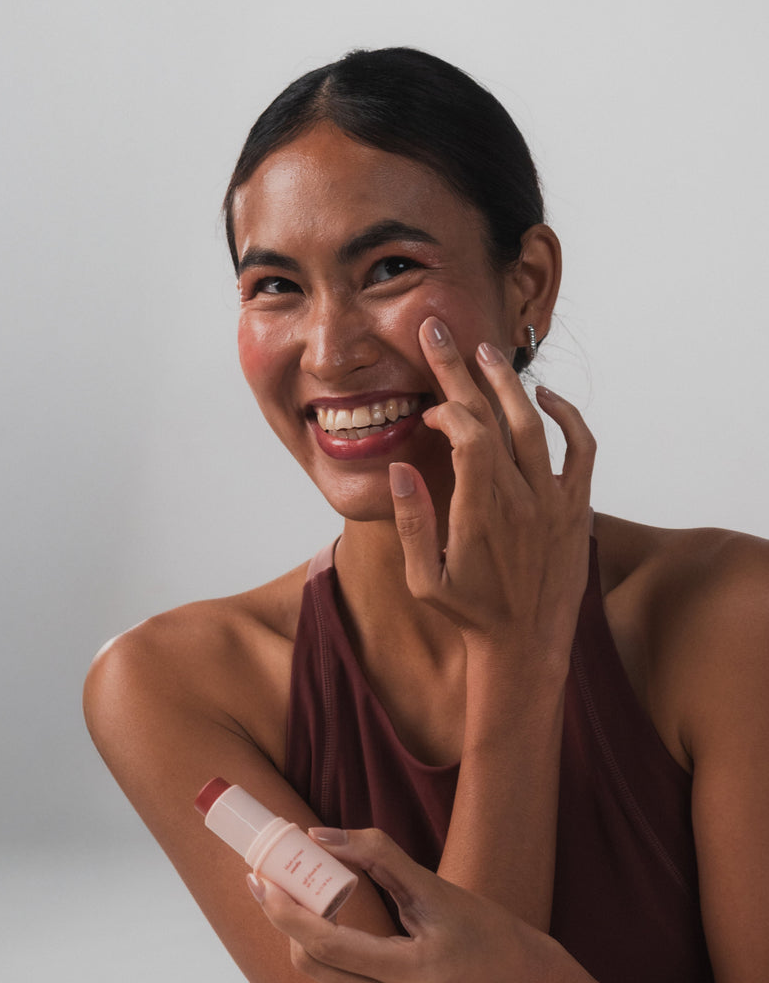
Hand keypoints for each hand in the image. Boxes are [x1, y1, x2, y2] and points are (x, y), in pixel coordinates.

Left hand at [249, 827, 565, 982]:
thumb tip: (324, 836)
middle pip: (311, 963)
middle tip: (274, 875)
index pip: (325, 944)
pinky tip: (328, 915)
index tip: (262, 876)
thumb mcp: (440, 890)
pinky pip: (341, 980)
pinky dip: (324, 945)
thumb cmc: (494, 937)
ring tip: (297, 888)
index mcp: (410, 975)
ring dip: (302, 931)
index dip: (285, 910)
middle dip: (284, 919)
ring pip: (322, 974)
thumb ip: (382, 858)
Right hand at [390, 317, 595, 659]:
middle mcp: (522, 499)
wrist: (527, 649)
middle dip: (464, 370)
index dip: (447, 408)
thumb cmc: (469, 617)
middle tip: (441, 333)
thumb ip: (412, 522)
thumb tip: (401, 466)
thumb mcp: (423, 581)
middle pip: (496, 417)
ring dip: (510, 384)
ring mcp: (555, 502)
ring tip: (486, 353)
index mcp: (481, 512)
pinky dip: (568, 417)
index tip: (429, 410)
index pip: (468, 434)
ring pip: (537, 424)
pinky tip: (545, 398)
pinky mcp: (577, 509)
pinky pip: (582, 449)